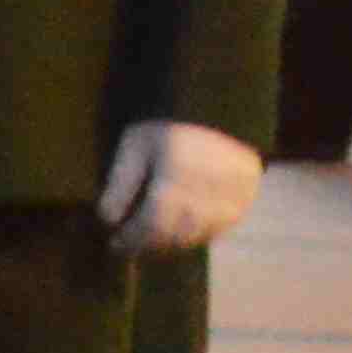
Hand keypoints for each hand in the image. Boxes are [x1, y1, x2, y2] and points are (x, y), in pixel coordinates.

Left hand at [99, 118, 262, 258]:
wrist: (219, 108)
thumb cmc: (169, 124)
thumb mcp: (136, 145)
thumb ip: (120, 184)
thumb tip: (108, 221)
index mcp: (177, 175)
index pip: (152, 223)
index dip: (132, 238)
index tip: (115, 243)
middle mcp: (207, 192)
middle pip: (173, 234)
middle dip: (148, 243)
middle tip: (130, 243)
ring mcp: (230, 199)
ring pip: (194, 236)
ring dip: (170, 241)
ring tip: (153, 234)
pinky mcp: (243, 202)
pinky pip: (215, 230)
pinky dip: (194, 233)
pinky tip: (179, 224)